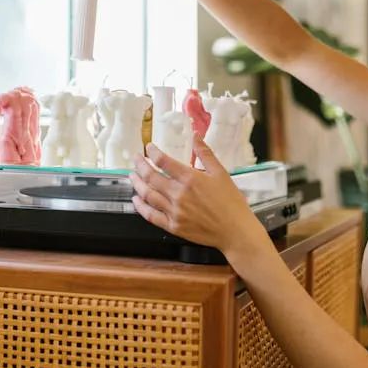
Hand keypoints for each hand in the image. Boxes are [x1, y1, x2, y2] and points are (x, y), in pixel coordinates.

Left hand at [129, 133, 269, 259]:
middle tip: (136, 160)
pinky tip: (136, 200)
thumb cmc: (231, 203)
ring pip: (147, 195)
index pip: (163, 161)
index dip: (152, 152)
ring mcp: (174, 211)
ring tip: (132, 176)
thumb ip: (205, 154)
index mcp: (190, 179)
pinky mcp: (173, 226)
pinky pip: (151, 216)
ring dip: (137, 184)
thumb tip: (196, 136)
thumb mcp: (221, 173)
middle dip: (140, 166)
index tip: (148, 148)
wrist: (235, 231)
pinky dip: (141, 207)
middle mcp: (178, 194)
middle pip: (150, 177)